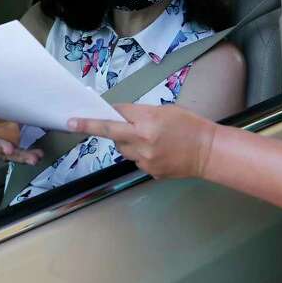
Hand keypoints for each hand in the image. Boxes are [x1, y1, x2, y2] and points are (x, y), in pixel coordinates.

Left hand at [0, 110, 43, 165]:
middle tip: (33, 159)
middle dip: (19, 156)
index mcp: (5, 143)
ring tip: (10, 150)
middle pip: (6, 153)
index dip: (28, 156)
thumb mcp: (14, 117)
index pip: (17, 153)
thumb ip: (28, 118)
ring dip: (1, 148)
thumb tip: (54, 116)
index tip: (39, 156)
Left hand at [69, 104, 217, 179]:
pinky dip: (140, 154)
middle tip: (85, 124)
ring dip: (127, 142)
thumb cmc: (190, 125)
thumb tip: (119, 116)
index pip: (113, 118)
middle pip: (111, 134)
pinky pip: (135, 160)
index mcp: (147, 122)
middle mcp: (143, 142)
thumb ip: (140, 113)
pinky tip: (157, 151)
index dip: (93, 118)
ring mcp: (145, 160)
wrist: (208, 152)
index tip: (74, 120)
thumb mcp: (165, 110)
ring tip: (148, 138)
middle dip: (99, 128)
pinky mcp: (150, 172)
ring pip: (123, 150)